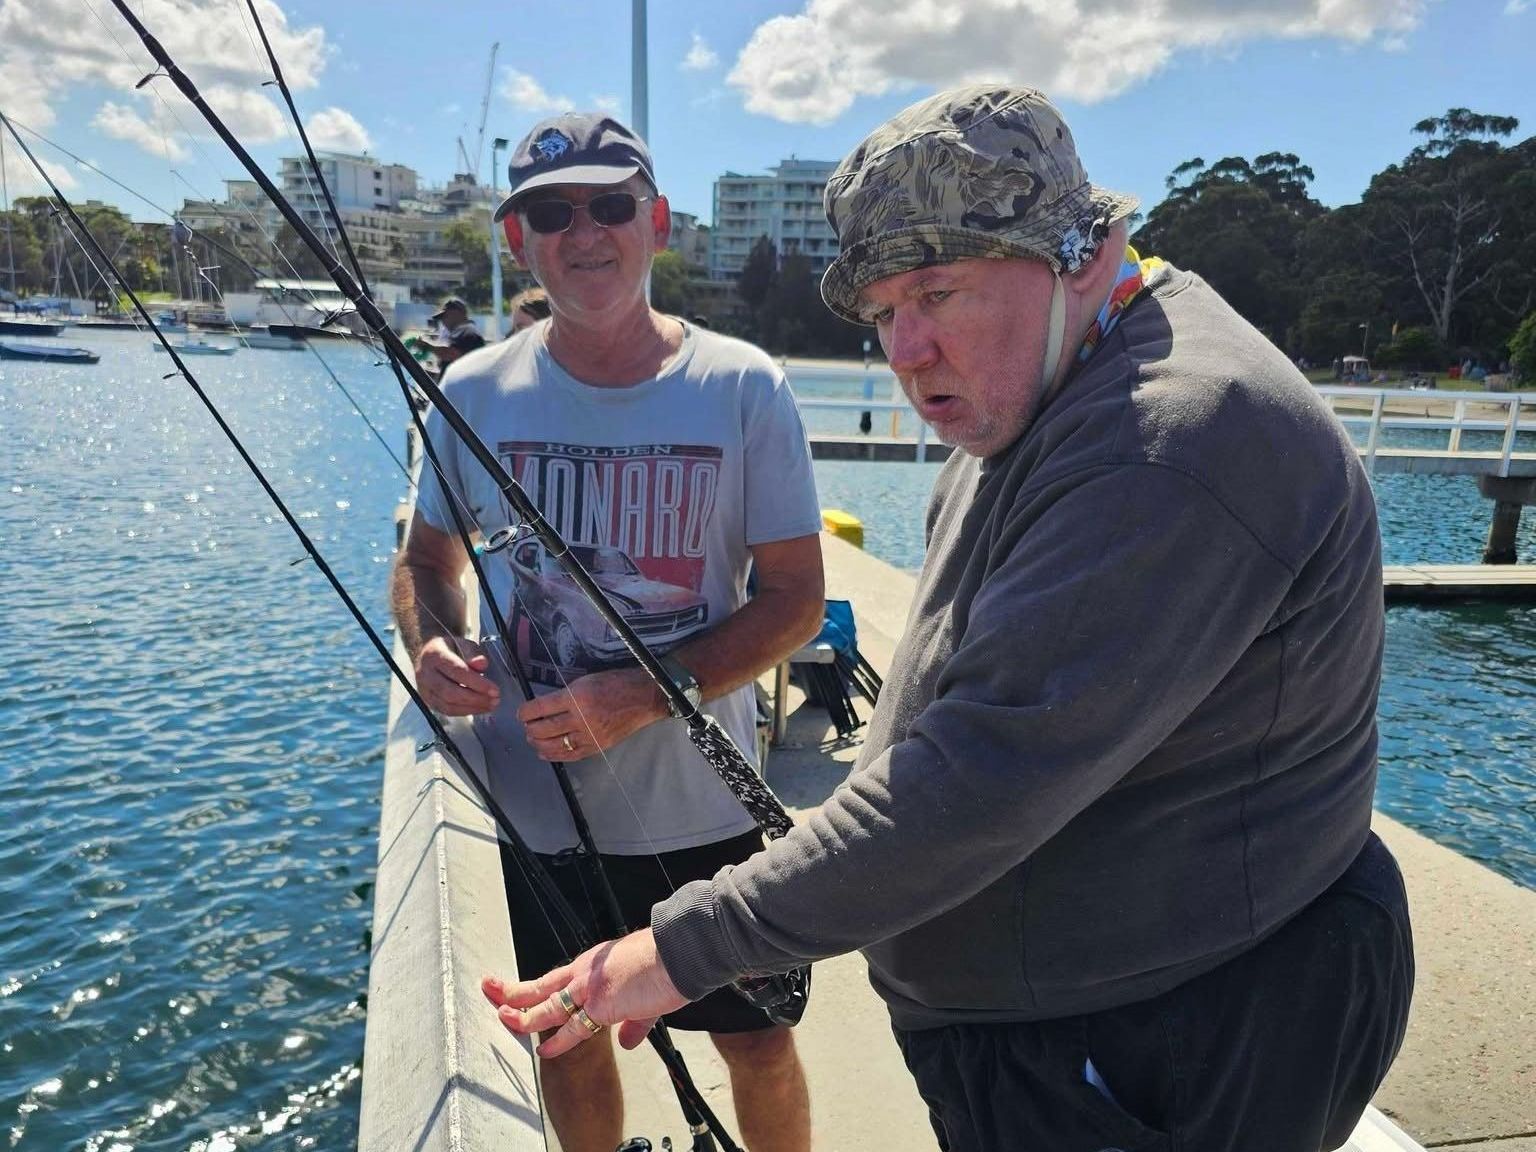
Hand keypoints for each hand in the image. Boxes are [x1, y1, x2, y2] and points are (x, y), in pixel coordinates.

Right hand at [414, 635, 499, 715]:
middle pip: (451, 692)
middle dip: (476, 698)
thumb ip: (473, 653)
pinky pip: (446, 710)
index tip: (495, 690)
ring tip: (490, 705)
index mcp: (434, 654)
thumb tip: (482, 664)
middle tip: (495, 699)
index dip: (477, 683)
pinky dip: (465, 711)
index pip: (456, 671)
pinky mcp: (428, 700)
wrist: (430, 655)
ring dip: (472, 708)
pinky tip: (479, 708)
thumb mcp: (464, 644)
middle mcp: (425, 673)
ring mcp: (424, 689)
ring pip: (448, 704)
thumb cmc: (451, 648)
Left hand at [483, 928, 688, 1056]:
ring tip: (503, 1019)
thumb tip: (627, 1039)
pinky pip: (572, 1027)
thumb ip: (634, 1020)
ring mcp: (590, 988)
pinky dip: (557, 1040)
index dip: (536, 987)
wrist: (678, 952)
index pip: (557, 978)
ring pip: (546, 1005)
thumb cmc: (666, 963)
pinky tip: (544, 1049)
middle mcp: (586, 972)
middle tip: (488, 987)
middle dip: (511, 989)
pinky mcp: (601, 1004)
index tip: (517, 989)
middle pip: (540, 985)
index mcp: (594, 963)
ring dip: (522, 1015)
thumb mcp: (645, 992)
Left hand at [516, 667, 664, 760]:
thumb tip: (545, 707)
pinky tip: (545, 753)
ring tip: (533, 739)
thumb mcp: (587, 681)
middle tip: (526, 727)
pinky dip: (554, 755)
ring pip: (555, 745)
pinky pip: (571, 755)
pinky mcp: (597, 746)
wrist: (644, 698)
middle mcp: (581, 717)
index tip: (521, 714)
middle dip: (530, 729)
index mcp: (577, 697)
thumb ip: (566, 695)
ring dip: (538, 743)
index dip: (526, 712)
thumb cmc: (616, 683)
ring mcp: (589, 735)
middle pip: (544, 729)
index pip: (541, 708)